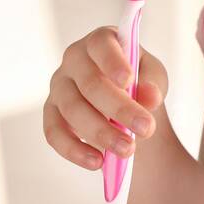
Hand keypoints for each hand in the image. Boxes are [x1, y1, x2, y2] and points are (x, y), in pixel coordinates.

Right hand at [43, 26, 169, 170]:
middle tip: (146, 129)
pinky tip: (97, 162)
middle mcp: (74, 60)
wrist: (123, 104)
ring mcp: (59, 86)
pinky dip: (75, 150)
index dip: (113, 62)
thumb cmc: (138, 81)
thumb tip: (150, 97)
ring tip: (127, 150)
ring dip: (101, 133)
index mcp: (100, 41)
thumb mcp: (153, 78)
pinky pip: (54, 132)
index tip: (128, 81)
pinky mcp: (50, 113)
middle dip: (119, 109)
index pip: (102, 44)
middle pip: (91, 84)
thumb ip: (153, 84)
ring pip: (73, 110)